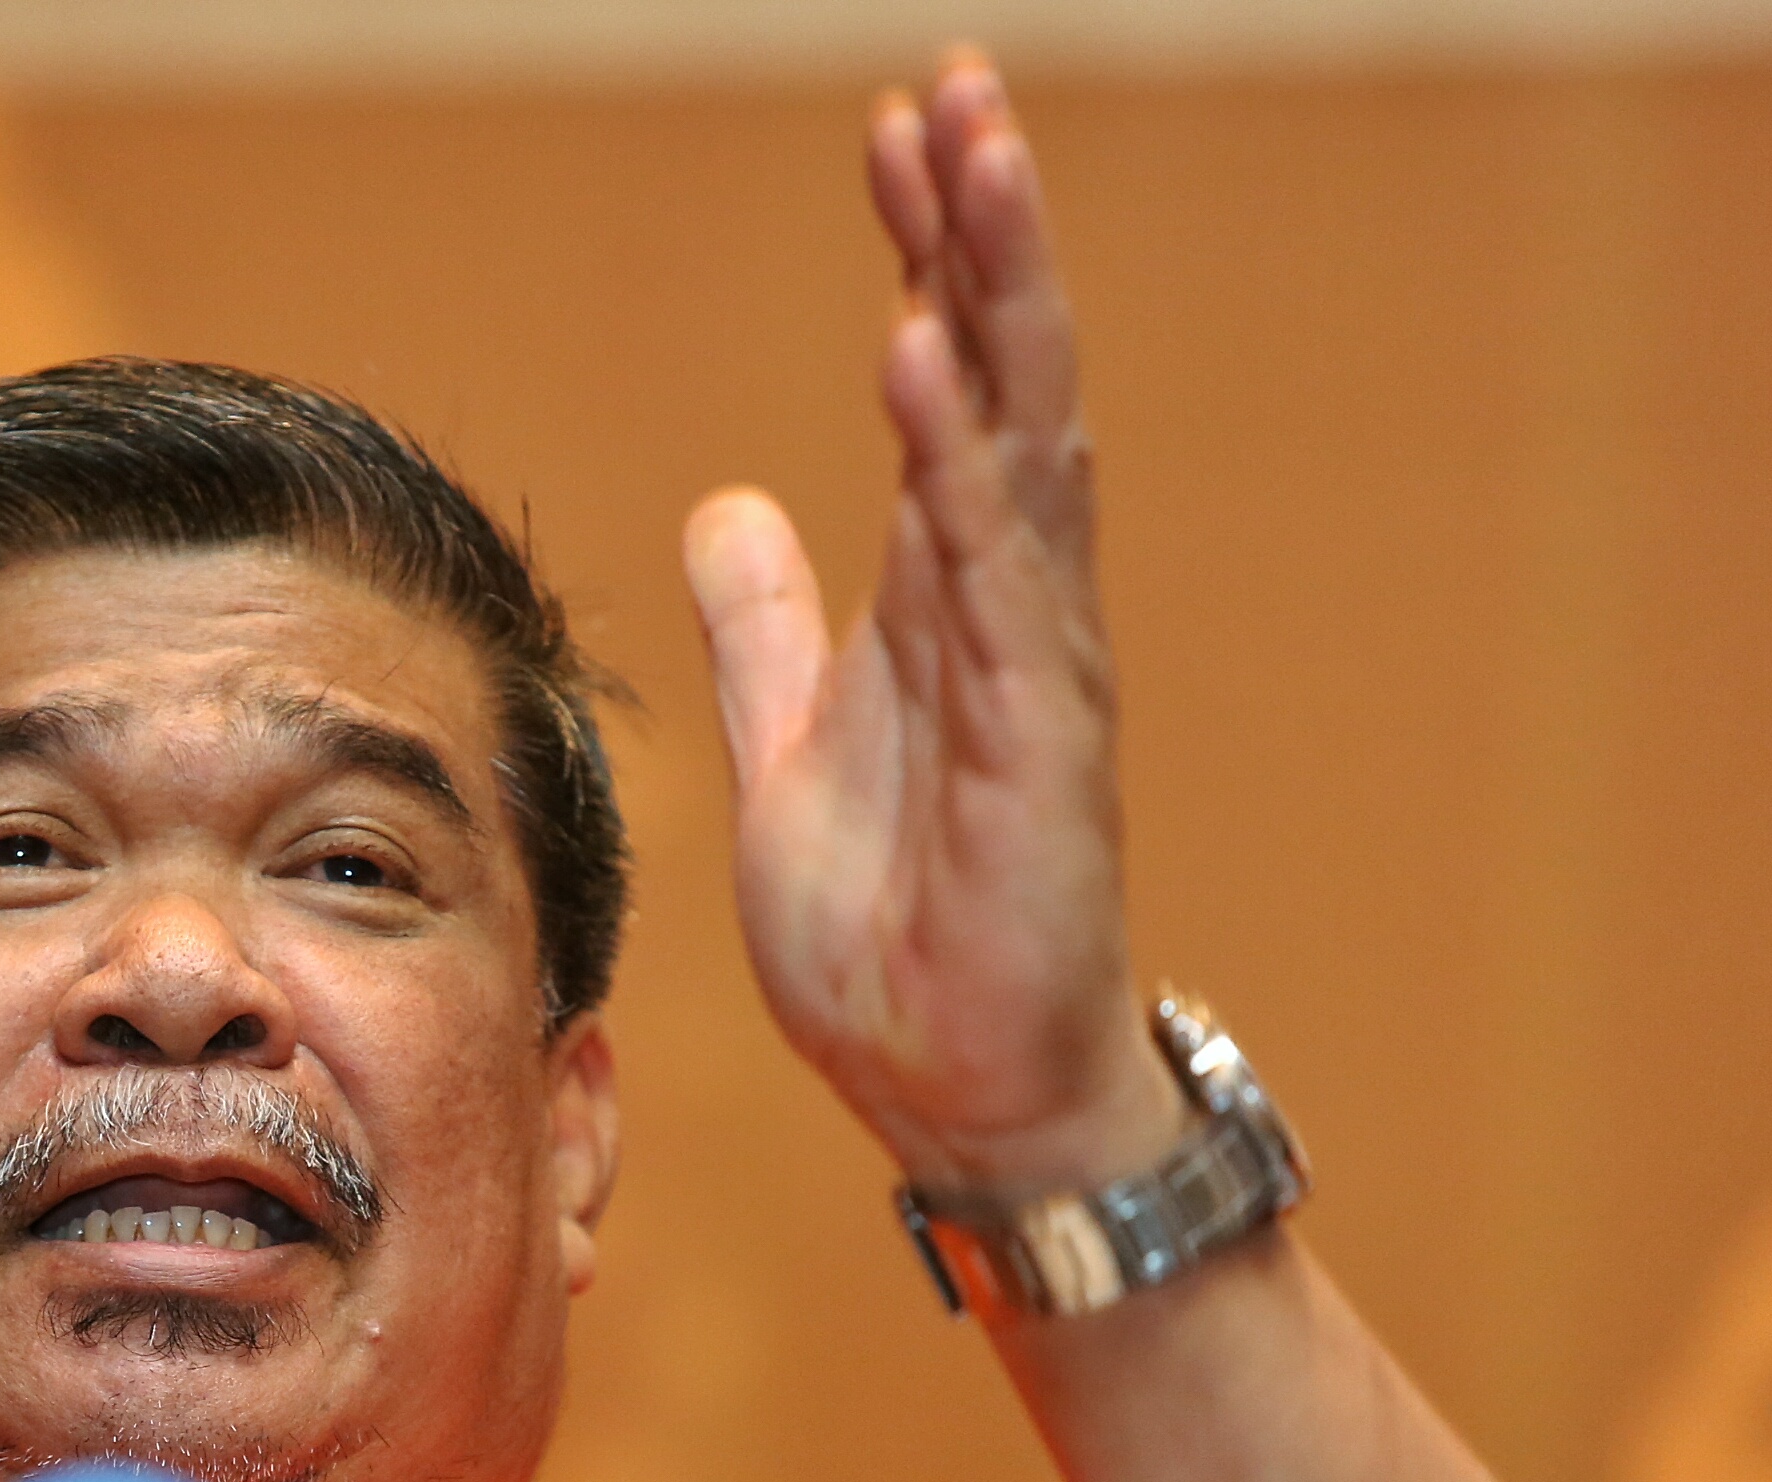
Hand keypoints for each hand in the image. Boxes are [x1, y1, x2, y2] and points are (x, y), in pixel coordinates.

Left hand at [684, 55, 1180, 1187]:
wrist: (960, 1092)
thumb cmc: (896, 934)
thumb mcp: (788, 753)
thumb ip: (767, 631)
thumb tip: (730, 507)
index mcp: (940, 597)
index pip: (941, 388)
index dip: (924, 256)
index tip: (895, 131)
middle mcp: (1002, 605)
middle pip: (1003, 376)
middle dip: (980, 230)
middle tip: (957, 91)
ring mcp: (1034, 663)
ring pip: (1022, 442)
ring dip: (994, 297)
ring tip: (970, 159)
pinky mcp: (1040, 740)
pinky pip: (997, 578)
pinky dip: (959, 466)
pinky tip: (924, 359)